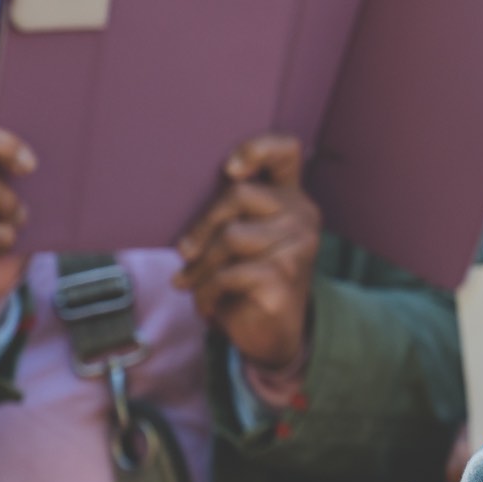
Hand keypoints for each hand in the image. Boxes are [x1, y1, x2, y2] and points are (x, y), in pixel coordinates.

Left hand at [175, 134, 320, 372]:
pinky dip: (207, 292)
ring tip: (191, 284)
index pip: (285, 150)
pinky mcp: (286, 277)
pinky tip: (205, 305)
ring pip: (231, 237)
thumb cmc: (246, 279)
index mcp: (289, 197)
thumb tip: (181, 226)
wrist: (271, 334)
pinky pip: (230, 274)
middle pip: (240, 194)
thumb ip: (226, 216)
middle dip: (202, 226)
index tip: (229, 170)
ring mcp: (299, 246)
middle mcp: (302, 215)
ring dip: (200, 267)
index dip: (256, 147)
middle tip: (185, 253)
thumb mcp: (237, 239)